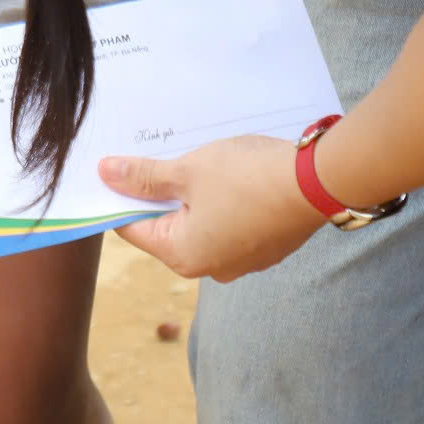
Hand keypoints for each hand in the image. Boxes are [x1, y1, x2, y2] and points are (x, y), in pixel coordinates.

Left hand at [100, 135, 326, 281]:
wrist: (318, 181)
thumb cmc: (247, 177)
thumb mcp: (186, 171)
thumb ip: (144, 177)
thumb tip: (105, 174)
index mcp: (184, 256)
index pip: (134, 229)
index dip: (122, 196)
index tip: (118, 168)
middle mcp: (211, 268)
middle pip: (168, 227)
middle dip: (161, 191)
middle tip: (160, 154)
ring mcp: (243, 260)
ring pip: (202, 223)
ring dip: (194, 194)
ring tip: (197, 159)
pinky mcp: (267, 246)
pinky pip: (230, 224)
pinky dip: (223, 201)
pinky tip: (230, 174)